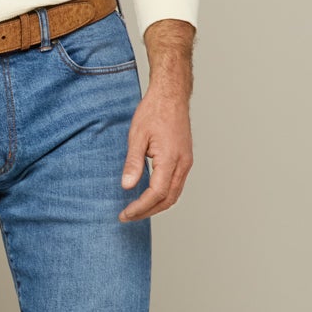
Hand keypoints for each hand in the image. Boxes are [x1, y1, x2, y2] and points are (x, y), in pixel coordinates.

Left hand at [119, 19, 194, 219]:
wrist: (171, 95)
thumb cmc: (154, 111)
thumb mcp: (137, 136)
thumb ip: (133, 163)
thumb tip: (127, 186)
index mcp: (170, 159)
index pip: (156, 194)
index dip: (140, 207)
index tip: (125, 214)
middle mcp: (182, 164)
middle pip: (168, 199)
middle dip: (147, 212)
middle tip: (128, 216)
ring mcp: (186, 162)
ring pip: (174, 194)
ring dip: (156, 206)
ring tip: (137, 210)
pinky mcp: (185, 159)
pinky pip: (176, 185)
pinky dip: (163, 196)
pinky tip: (149, 195)